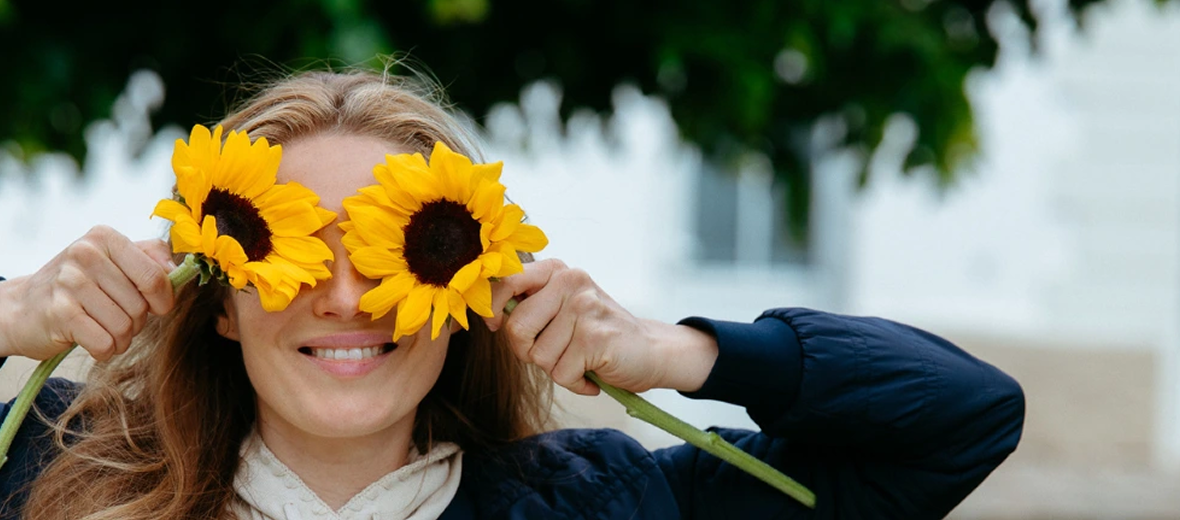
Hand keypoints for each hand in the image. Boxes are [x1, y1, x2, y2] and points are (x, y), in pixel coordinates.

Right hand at [0, 226, 175, 361]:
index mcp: (105, 237)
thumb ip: (150, 258)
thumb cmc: (79, 286)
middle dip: (137, 322)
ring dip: (121, 338)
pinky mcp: (59, 312)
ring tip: (103, 329)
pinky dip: (104, 349)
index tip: (157, 308)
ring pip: (125, 326)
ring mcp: (69, 282)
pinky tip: (90, 340)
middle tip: (117, 318)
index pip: (156, 275)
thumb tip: (178, 269)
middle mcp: (85, 254)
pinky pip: (105, 343)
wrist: (22, 308)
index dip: (164, 300)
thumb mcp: (113, 262)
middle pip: (141, 305)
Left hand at [484, 259, 717, 395]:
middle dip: (527, 351)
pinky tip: (592, 372)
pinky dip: (575, 383)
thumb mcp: (564, 308)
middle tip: (552, 354)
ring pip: (539, 355)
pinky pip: (561, 373)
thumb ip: (531, 304)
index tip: (497, 326)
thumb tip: (488, 314)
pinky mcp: (596, 337)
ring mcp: (585, 308)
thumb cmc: (598, 334)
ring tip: (580, 360)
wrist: (651, 351)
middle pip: (517, 327)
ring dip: (557, 369)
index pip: (507, 281)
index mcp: (558, 272)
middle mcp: (571, 282)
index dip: (493, 309)